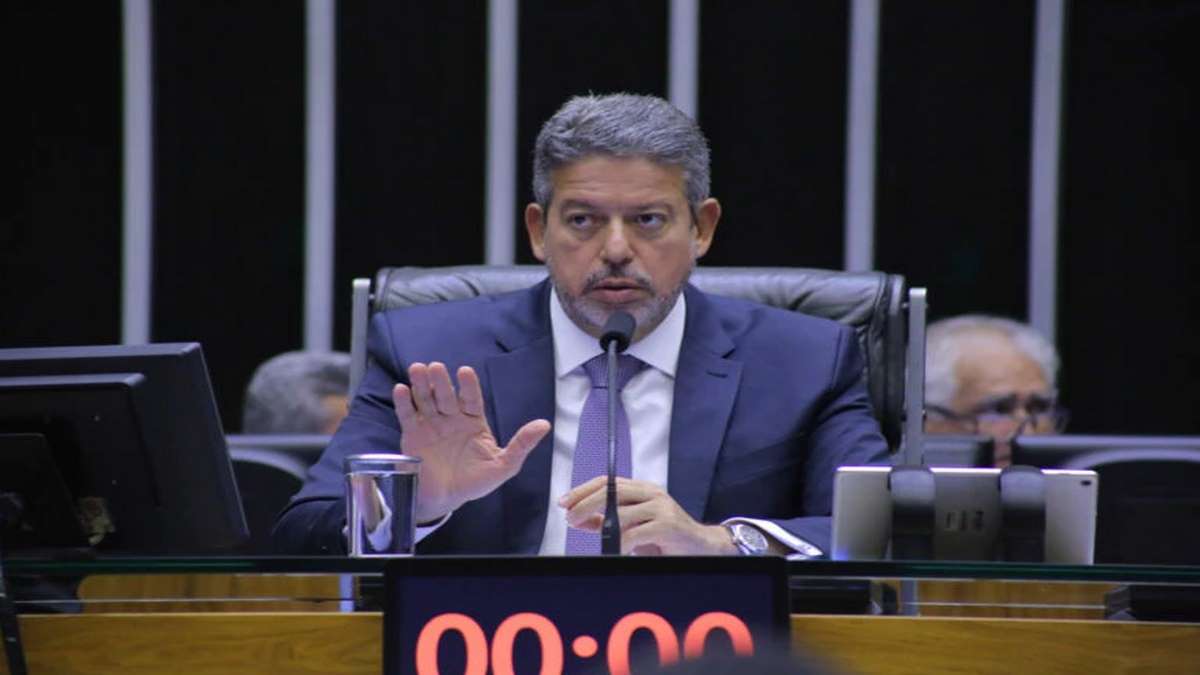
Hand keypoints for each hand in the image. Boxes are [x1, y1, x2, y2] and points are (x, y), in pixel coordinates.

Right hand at [393, 362, 550, 522]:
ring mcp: (431, 424)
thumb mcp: (503, 465)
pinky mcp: (412, 434)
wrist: (446, 499)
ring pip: (426, 400)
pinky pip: (407, 415)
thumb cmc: (475, 481)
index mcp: (473, 421)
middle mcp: (451, 418)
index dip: (468, 385)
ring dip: (421, 384)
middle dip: (441, 381)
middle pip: (446, 395)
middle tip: (436, 367)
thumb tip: (544, 425)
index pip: (471, 398)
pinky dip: (403, 403)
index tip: (465, 372)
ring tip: (418, 370)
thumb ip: (521, 444)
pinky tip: (401, 390)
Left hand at [559, 477, 736, 554]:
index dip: (582, 490)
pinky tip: (618, 549)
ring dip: (601, 527)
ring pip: (621, 513)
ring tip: (590, 536)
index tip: (564, 502)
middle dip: (584, 504)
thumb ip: (607, 521)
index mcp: (642, 489)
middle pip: (610, 491)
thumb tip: (578, 520)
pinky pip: (636, 533)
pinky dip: (622, 543)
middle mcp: (651, 493)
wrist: (702, 547)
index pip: (607, 482)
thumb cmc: (665, 538)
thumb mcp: (633, 527)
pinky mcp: (668, 524)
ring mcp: (661, 507)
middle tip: (569, 518)